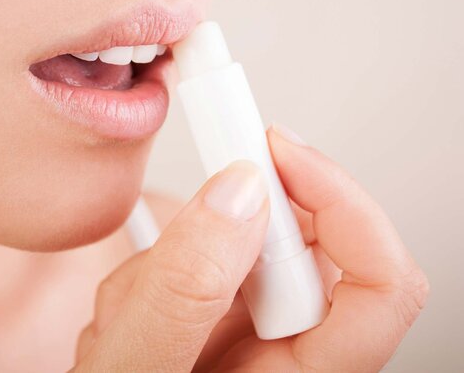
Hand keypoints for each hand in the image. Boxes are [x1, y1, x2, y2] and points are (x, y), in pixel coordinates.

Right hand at [73, 125, 428, 371]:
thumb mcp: (134, 365)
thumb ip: (183, 290)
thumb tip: (238, 194)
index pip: (379, 285)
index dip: (340, 203)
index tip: (274, 152)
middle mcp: (287, 353)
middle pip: (307, 246)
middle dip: (223, 231)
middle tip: (171, 242)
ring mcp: (253, 333)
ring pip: (246, 241)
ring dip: (171, 256)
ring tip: (124, 312)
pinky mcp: (218, 314)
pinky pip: (204, 251)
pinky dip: (153, 266)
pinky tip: (126, 311)